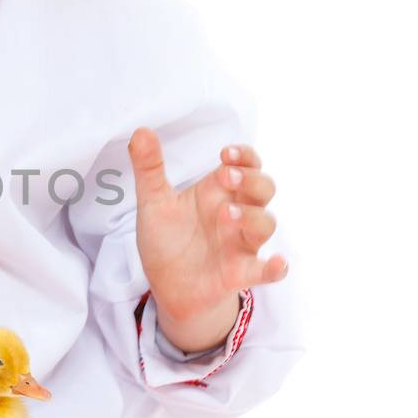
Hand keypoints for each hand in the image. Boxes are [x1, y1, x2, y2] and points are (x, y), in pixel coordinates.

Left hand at [128, 129, 287, 350]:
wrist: (167, 286)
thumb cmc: (167, 240)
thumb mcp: (154, 202)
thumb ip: (149, 169)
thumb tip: (140, 131)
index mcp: (217, 192)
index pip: (246, 165)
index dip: (244, 156)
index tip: (225, 153)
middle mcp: (235, 214)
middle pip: (263, 188)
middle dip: (251, 179)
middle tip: (226, 176)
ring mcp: (240, 243)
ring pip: (266, 223)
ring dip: (252, 216)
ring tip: (226, 214)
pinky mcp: (239, 273)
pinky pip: (266, 270)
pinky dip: (276, 267)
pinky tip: (277, 263)